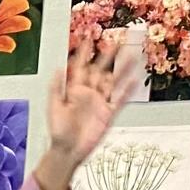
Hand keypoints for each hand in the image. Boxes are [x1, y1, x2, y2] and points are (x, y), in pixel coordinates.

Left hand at [47, 36, 140, 164]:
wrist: (67, 151)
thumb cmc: (58, 131)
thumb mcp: (53, 108)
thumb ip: (56, 89)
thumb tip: (58, 69)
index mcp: (74, 90)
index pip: (79, 67)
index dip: (83, 53)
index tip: (87, 38)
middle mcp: (89, 93)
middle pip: (100, 70)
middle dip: (107, 56)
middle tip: (116, 40)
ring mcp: (100, 103)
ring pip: (114, 81)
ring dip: (122, 69)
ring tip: (132, 55)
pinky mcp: (108, 114)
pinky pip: (120, 100)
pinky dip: (127, 90)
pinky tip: (135, 79)